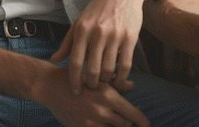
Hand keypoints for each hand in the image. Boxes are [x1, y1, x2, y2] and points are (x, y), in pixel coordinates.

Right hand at [34, 66, 149, 126]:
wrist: (51, 86)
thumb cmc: (76, 78)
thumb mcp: (96, 77)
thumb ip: (116, 83)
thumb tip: (132, 85)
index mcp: (108, 95)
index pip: (132, 114)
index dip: (141, 120)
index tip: (147, 124)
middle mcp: (102, 110)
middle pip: (125, 125)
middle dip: (129, 123)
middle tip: (131, 120)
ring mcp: (92, 122)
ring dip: (117, 126)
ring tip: (116, 120)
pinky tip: (104, 123)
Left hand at [51, 0, 143, 93]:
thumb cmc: (98, 7)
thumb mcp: (79, 21)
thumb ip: (67, 42)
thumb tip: (53, 60)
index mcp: (82, 29)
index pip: (75, 62)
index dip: (74, 81)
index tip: (75, 92)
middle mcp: (97, 33)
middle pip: (93, 71)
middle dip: (91, 85)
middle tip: (92, 89)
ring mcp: (115, 36)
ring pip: (109, 70)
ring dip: (107, 82)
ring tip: (105, 84)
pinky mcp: (130, 38)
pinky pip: (126, 65)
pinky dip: (122, 77)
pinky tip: (119, 79)